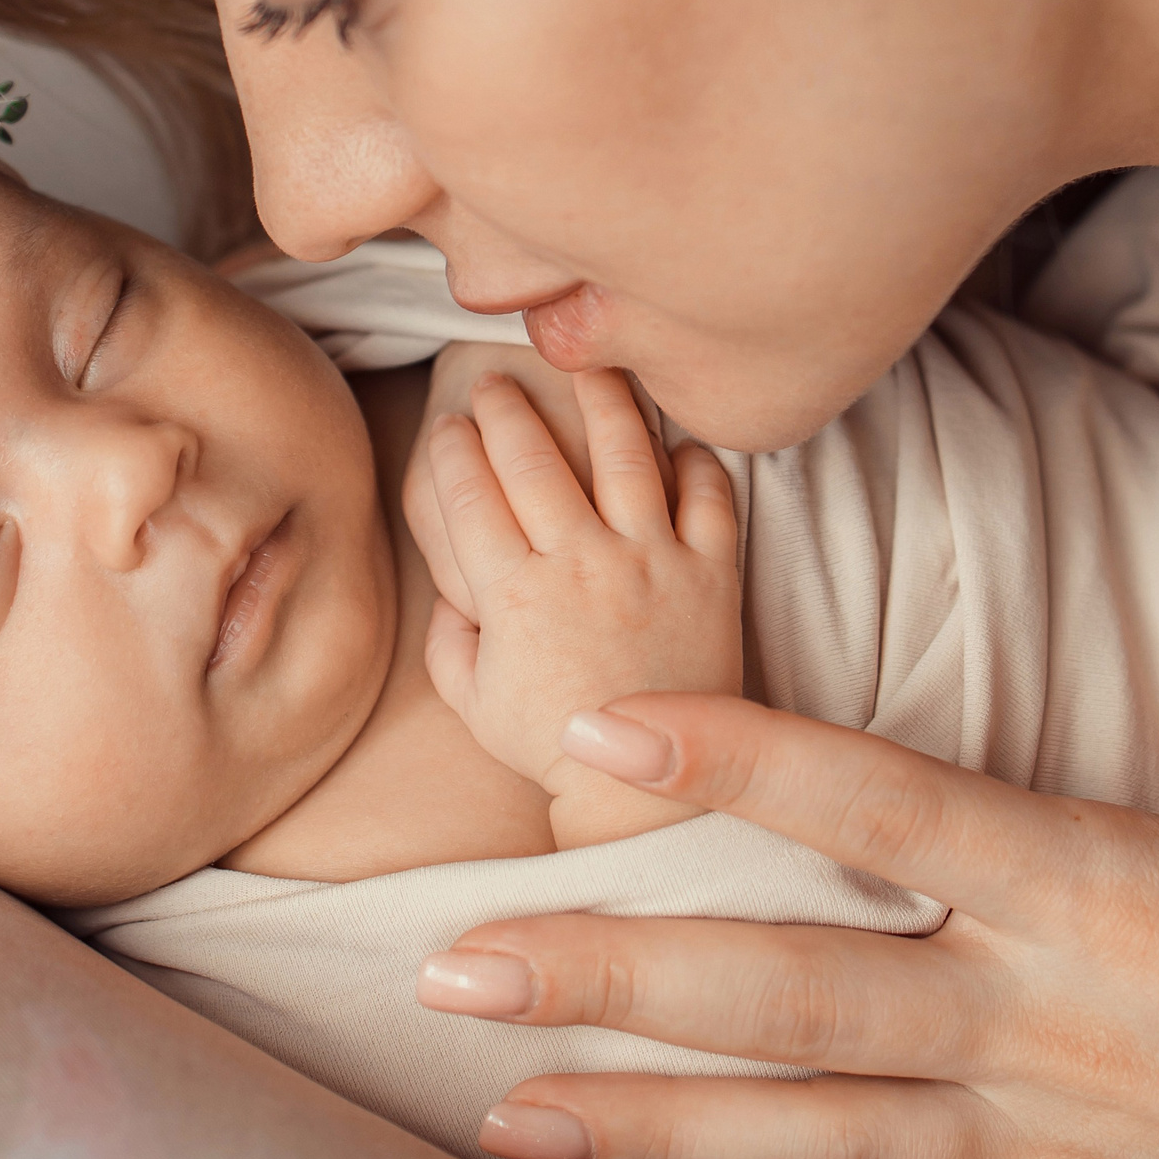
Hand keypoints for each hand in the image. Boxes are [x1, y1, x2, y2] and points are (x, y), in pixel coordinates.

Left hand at [415, 480, 1158, 1158]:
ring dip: (649, 1134)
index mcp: (1115, 896)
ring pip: (810, 1144)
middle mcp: (1047, 1029)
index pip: (894, 806)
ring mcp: (1040, 1155)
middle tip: (456, 972)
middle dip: (618, 982)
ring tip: (508, 1119)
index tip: (600, 722)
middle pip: (798, 996)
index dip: (742, 755)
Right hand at [423, 368, 739, 845]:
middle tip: (494, 383)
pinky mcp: (710, 574)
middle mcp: (580, 565)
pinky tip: (678, 442)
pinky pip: (710, 495)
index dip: (452, 450)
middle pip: (533, 458)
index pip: (469, 494)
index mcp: (512, 594)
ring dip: (599, 400)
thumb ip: (449, 638)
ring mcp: (650, 564)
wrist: (646, 788)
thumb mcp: (471, 700)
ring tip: (586, 370)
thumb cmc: (551, 744)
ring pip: (624, 453)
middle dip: (504, 409)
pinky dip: (696, 460)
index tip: (448, 427)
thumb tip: (451, 588)